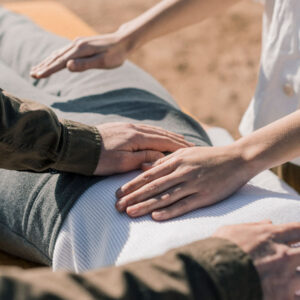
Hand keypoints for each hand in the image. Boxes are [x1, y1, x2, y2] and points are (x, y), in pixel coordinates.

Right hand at [30, 30, 131, 77]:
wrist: (123, 41)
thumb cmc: (116, 55)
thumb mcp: (103, 62)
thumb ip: (85, 65)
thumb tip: (67, 66)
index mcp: (80, 50)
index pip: (60, 63)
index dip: (48, 70)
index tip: (37, 76)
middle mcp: (76, 45)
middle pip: (56, 57)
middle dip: (44, 66)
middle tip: (32, 75)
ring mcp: (78, 43)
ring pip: (58, 53)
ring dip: (47, 61)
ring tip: (38, 68)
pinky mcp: (81, 45)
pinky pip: (64, 51)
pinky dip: (56, 57)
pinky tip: (53, 60)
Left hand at [93, 123, 193, 175]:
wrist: (77, 146)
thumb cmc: (98, 158)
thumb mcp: (122, 162)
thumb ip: (142, 158)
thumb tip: (160, 155)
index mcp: (136, 137)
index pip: (163, 140)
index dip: (178, 146)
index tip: (191, 149)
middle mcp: (135, 128)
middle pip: (161, 133)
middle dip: (176, 139)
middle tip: (190, 144)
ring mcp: (128, 126)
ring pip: (153, 130)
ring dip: (167, 135)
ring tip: (178, 140)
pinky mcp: (122, 128)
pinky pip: (145, 129)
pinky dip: (156, 133)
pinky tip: (158, 136)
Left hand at [115, 145, 250, 219]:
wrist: (237, 158)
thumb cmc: (209, 156)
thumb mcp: (186, 152)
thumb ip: (165, 160)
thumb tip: (144, 167)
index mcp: (176, 160)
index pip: (149, 174)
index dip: (132, 184)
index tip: (118, 193)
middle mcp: (182, 172)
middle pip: (153, 186)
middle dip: (133, 197)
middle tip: (117, 206)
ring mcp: (194, 184)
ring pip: (166, 197)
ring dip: (146, 205)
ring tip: (130, 213)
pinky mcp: (205, 196)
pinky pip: (185, 204)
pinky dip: (170, 211)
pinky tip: (156, 217)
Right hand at [213, 220, 299, 299]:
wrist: (214, 274)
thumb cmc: (220, 249)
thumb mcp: (232, 230)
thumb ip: (253, 226)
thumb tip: (268, 222)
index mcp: (271, 236)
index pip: (298, 229)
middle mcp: (283, 255)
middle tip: (295, 256)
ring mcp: (285, 277)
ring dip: (297, 276)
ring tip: (287, 277)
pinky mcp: (282, 297)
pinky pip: (298, 298)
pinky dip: (294, 295)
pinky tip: (288, 293)